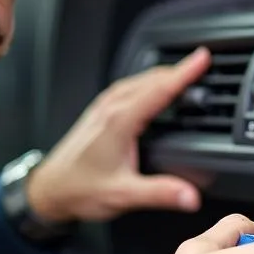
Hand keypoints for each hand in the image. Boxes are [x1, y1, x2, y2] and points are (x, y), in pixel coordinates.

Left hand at [25, 48, 211, 222]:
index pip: (159, 89)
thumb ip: (160, 193)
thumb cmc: (79, 189)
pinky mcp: (99, 112)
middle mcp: (111, 108)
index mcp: (119, 121)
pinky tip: (153, 88)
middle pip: (151, 79)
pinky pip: (129, 87)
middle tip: (203, 64)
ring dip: (163, 74)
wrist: (49, 189)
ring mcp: (103, 107)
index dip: (184, 71)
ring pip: (139, 80)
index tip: (203, 57)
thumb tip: (190, 196)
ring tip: (185, 71)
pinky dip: (148, 83)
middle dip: (179, 69)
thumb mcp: (124, 195)